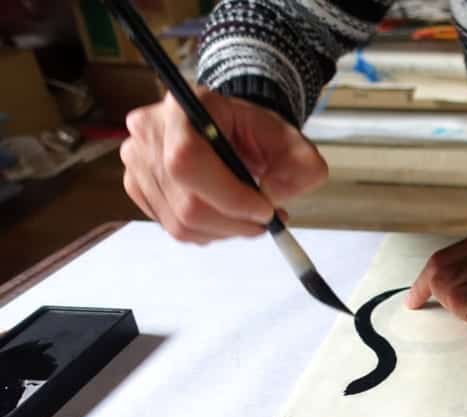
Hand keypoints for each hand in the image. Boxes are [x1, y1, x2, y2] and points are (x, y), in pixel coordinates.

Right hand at [120, 89, 327, 244]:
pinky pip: (174, 227)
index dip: (229, 196)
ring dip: (226, 231)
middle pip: (186, 202)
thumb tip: (275, 195)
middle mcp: (148, 131)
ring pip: (181, 222)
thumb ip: (300, 166)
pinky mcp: (137, 187)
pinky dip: (208, 231)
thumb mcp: (290, 141)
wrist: (230, 128)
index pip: (188, 161)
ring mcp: (136, 161)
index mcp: (182, 106)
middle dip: (236, 222)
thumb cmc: (256, 132)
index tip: (265, 210)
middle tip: (267, 220)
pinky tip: (226, 215)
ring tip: (251, 218)